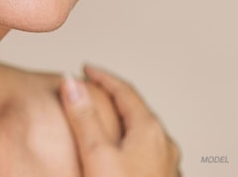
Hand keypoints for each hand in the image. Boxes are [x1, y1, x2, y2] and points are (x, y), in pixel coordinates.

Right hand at [60, 65, 180, 176]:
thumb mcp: (97, 154)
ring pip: (140, 133)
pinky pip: (143, 152)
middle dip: (112, 97)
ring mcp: (166, 166)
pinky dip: (126, 142)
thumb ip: (83, 117)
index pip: (125, 91)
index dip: (102, 77)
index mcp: (150, 131)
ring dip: (120, 121)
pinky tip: (116, 154)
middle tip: (91, 90)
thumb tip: (71, 83)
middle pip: (135, 110)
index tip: (85, 70)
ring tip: (101, 120)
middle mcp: (164, 146)